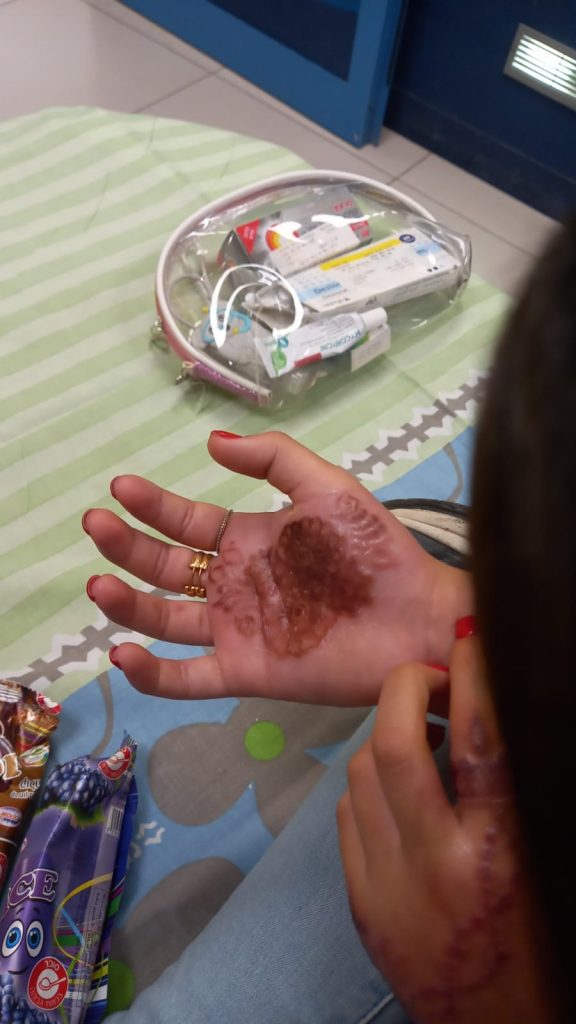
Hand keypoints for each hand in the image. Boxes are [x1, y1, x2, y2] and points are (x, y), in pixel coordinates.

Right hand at [83, 431, 470, 704]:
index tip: (119, 487)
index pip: (186, 521)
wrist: (417, 619)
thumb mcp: (327, 488)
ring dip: (127, 603)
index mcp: (248, 539)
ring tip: (98, 585)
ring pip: (165, 618)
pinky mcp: (246, 672)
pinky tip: (123, 652)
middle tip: (96, 523)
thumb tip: (210, 441)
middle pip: (164, 566)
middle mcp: (232, 584)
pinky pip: (188, 677)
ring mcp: (235, 630)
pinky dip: (153, 672)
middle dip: (127, 546)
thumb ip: (274, 459)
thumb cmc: (376, 553)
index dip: (151, 505)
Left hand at [337, 630, 553, 1022]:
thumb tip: (480, 718)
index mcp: (497, 855)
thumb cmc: (537, 942)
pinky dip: (367, 784)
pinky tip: (394, 787)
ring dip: (386, 737)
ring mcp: (387, 886)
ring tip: (417, 733)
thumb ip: (510, 792)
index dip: (472, 679)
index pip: (480, 744)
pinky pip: (347, 815)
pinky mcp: (360, 904)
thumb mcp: (538, 857)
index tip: (468, 639)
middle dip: (403, 690)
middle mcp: (434, 864)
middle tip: (428, 678)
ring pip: (360, 772)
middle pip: (393, 746)